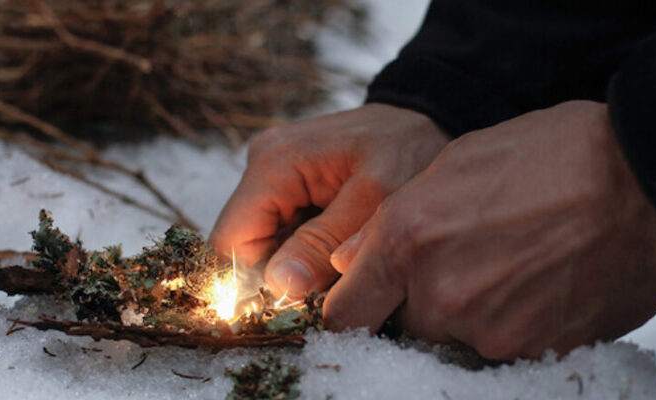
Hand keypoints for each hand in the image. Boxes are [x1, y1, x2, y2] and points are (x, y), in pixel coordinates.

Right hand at [210, 103, 449, 295]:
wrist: (425, 120)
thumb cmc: (407, 150)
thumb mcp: (375, 200)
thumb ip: (324, 243)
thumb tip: (279, 285)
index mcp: (273, 164)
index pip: (230, 242)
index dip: (254, 282)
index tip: (299, 301)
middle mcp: (261, 165)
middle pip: (245, 246)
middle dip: (282, 274)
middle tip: (333, 282)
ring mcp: (271, 174)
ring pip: (263, 243)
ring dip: (297, 264)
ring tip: (342, 260)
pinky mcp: (286, 184)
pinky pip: (281, 231)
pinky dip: (306, 250)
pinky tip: (338, 245)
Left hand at [325, 101, 655, 358]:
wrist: (644, 181)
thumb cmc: (550, 156)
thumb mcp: (454, 163)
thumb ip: (389, 222)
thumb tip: (348, 263)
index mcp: (407, 239)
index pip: (345, 315)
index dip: (355, 308)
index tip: (368, 301)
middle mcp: (439, 294)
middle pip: (403, 326)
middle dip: (420, 302)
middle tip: (463, 262)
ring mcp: (489, 330)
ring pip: (454, 337)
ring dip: (470, 313)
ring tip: (511, 264)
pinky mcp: (534, 350)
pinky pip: (502, 346)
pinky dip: (512, 322)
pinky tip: (538, 282)